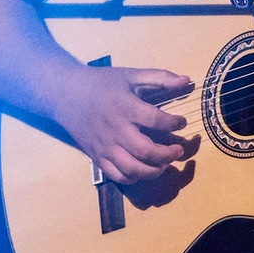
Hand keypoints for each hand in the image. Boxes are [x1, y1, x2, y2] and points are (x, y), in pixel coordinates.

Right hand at [47, 65, 194, 183]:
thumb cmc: (102, 83)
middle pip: (146, 151)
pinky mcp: (97, 157)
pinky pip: (117, 176)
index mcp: (125, 107)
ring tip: (164, 163)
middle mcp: (116, 130)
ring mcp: (105, 147)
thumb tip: (187, 80)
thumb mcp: (131, 75)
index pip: (156, 120)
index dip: (174, 123)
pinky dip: (134, 177)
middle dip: (168, 154)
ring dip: (154, 170)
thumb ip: (161, 78)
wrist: (66, 94)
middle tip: (179, 150)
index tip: (181, 122)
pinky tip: (143, 169)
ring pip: (133, 169)